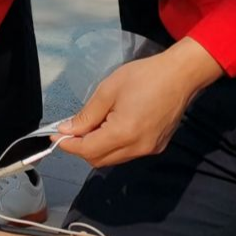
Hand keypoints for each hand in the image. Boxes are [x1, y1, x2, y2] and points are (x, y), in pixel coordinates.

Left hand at [58, 37, 223, 168]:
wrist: (181, 75)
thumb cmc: (145, 77)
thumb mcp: (107, 91)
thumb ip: (86, 115)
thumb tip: (67, 130)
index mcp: (124, 133)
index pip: (88, 150)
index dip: (68, 145)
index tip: (55, 137)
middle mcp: (138, 147)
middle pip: (99, 160)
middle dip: (81, 148)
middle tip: (72, 128)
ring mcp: (149, 149)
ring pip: (113, 158)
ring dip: (97, 147)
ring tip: (93, 124)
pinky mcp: (157, 146)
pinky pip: (128, 153)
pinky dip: (114, 145)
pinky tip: (111, 126)